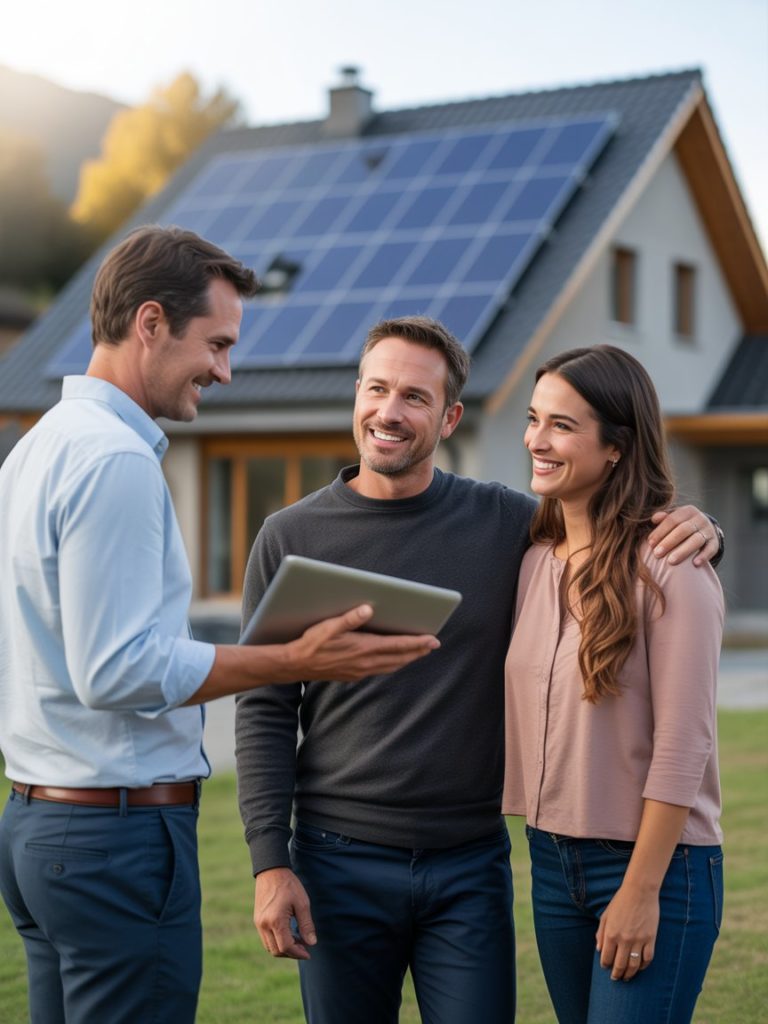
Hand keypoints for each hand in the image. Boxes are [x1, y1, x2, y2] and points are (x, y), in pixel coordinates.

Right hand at [254, 867, 315, 959]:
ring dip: (283, 949)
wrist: (271, 871)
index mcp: (276, 921)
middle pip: (276, 951)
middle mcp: (264, 925)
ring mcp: (259, 923)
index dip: (298, 953)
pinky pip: (266, 938)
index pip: (286, 947)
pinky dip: (276, 941)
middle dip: (291, 953)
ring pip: (269, 946)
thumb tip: (311, 943)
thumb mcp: (302, 903)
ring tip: (297, 941)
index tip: (308, 953)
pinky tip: (288, 934)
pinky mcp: (257, 920)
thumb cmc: (289, 885)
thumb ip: (306, 925)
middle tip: (304, 948)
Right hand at [287, 603, 439, 681]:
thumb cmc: (312, 643)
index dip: (417, 643)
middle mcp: (365, 663)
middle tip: (432, 645)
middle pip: (399, 658)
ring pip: (391, 666)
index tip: (433, 640)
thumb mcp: (329, 626)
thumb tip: (368, 608)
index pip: (397, 646)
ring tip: (418, 652)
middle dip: (417, 651)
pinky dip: (393, 664)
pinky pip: (381, 670)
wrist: (296, 665)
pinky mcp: (354, 675)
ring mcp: (360, 671)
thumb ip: (350, 618)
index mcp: (363, 649)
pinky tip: (393, 661)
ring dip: (407, 659)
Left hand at [596, 884, 657, 980]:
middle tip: (616, 978)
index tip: (606, 968)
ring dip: (630, 974)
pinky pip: (648, 958)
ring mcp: (638, 940)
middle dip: (617, 974)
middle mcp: (624, 939)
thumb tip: (599, 949)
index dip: (605, 965)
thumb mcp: (606, 915)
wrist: (640, 892)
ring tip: (627, 977)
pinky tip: (640, 967)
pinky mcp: (650, 939)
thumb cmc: (621, 901)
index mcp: (611, 933)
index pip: (606, 957)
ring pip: (634, 965)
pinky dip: (644, 966)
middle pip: (620, 965)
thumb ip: (601, 933)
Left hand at [648, 506, 719, 565]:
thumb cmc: (680, 525)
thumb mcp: (672, 519)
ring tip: (670, 562)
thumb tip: (654, 518)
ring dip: (683, 551)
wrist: (702, 529)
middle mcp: (700, 519)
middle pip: (684, 530)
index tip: (650, 543)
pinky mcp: (715, 542)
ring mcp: (708, 530)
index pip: (672, 520)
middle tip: (657, 554)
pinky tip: (694, 564)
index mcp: (687, 511)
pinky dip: (703, 556)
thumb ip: (663, 518)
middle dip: (669, 542)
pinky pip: (711, 549)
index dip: (660, 531)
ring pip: (696, 540)